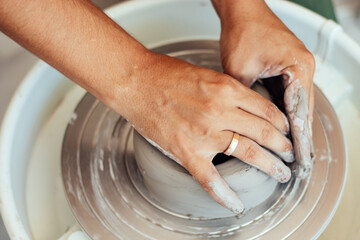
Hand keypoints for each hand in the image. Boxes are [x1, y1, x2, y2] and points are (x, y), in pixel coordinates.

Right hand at [104, 52, 293, 212]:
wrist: (135, 82)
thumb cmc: (166, 74)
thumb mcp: (207, 74)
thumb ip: (229, 92)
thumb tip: (248, 108)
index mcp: (226, 89)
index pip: (267, 110)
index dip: (282, 123)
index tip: (286, 131)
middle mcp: (220, 111)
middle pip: (264, 132)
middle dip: (283, 146)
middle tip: (290, 154)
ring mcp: (204, 134)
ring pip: (247, 153)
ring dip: (270, 165)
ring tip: (281, 173)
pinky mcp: (186, 151)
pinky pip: (211, 179)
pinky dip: (225, 195)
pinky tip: (237, 205)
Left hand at [213, 0, 314, 168]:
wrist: (242, 11)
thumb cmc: (243, 30)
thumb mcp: (239, 70)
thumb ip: (244, 98)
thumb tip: (240, 121)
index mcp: (298, 67)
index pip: (299, 111)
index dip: (299, 137)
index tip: (301, 157)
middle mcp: (302, 69)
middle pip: (303, 111)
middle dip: (301, 138)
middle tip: (301, 163)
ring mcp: (296, 69)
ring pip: (297, 106)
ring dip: (294, 129)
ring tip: (294, 153)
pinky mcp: (285, 70)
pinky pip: (287, 98)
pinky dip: (285, 115)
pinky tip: (282, 131)